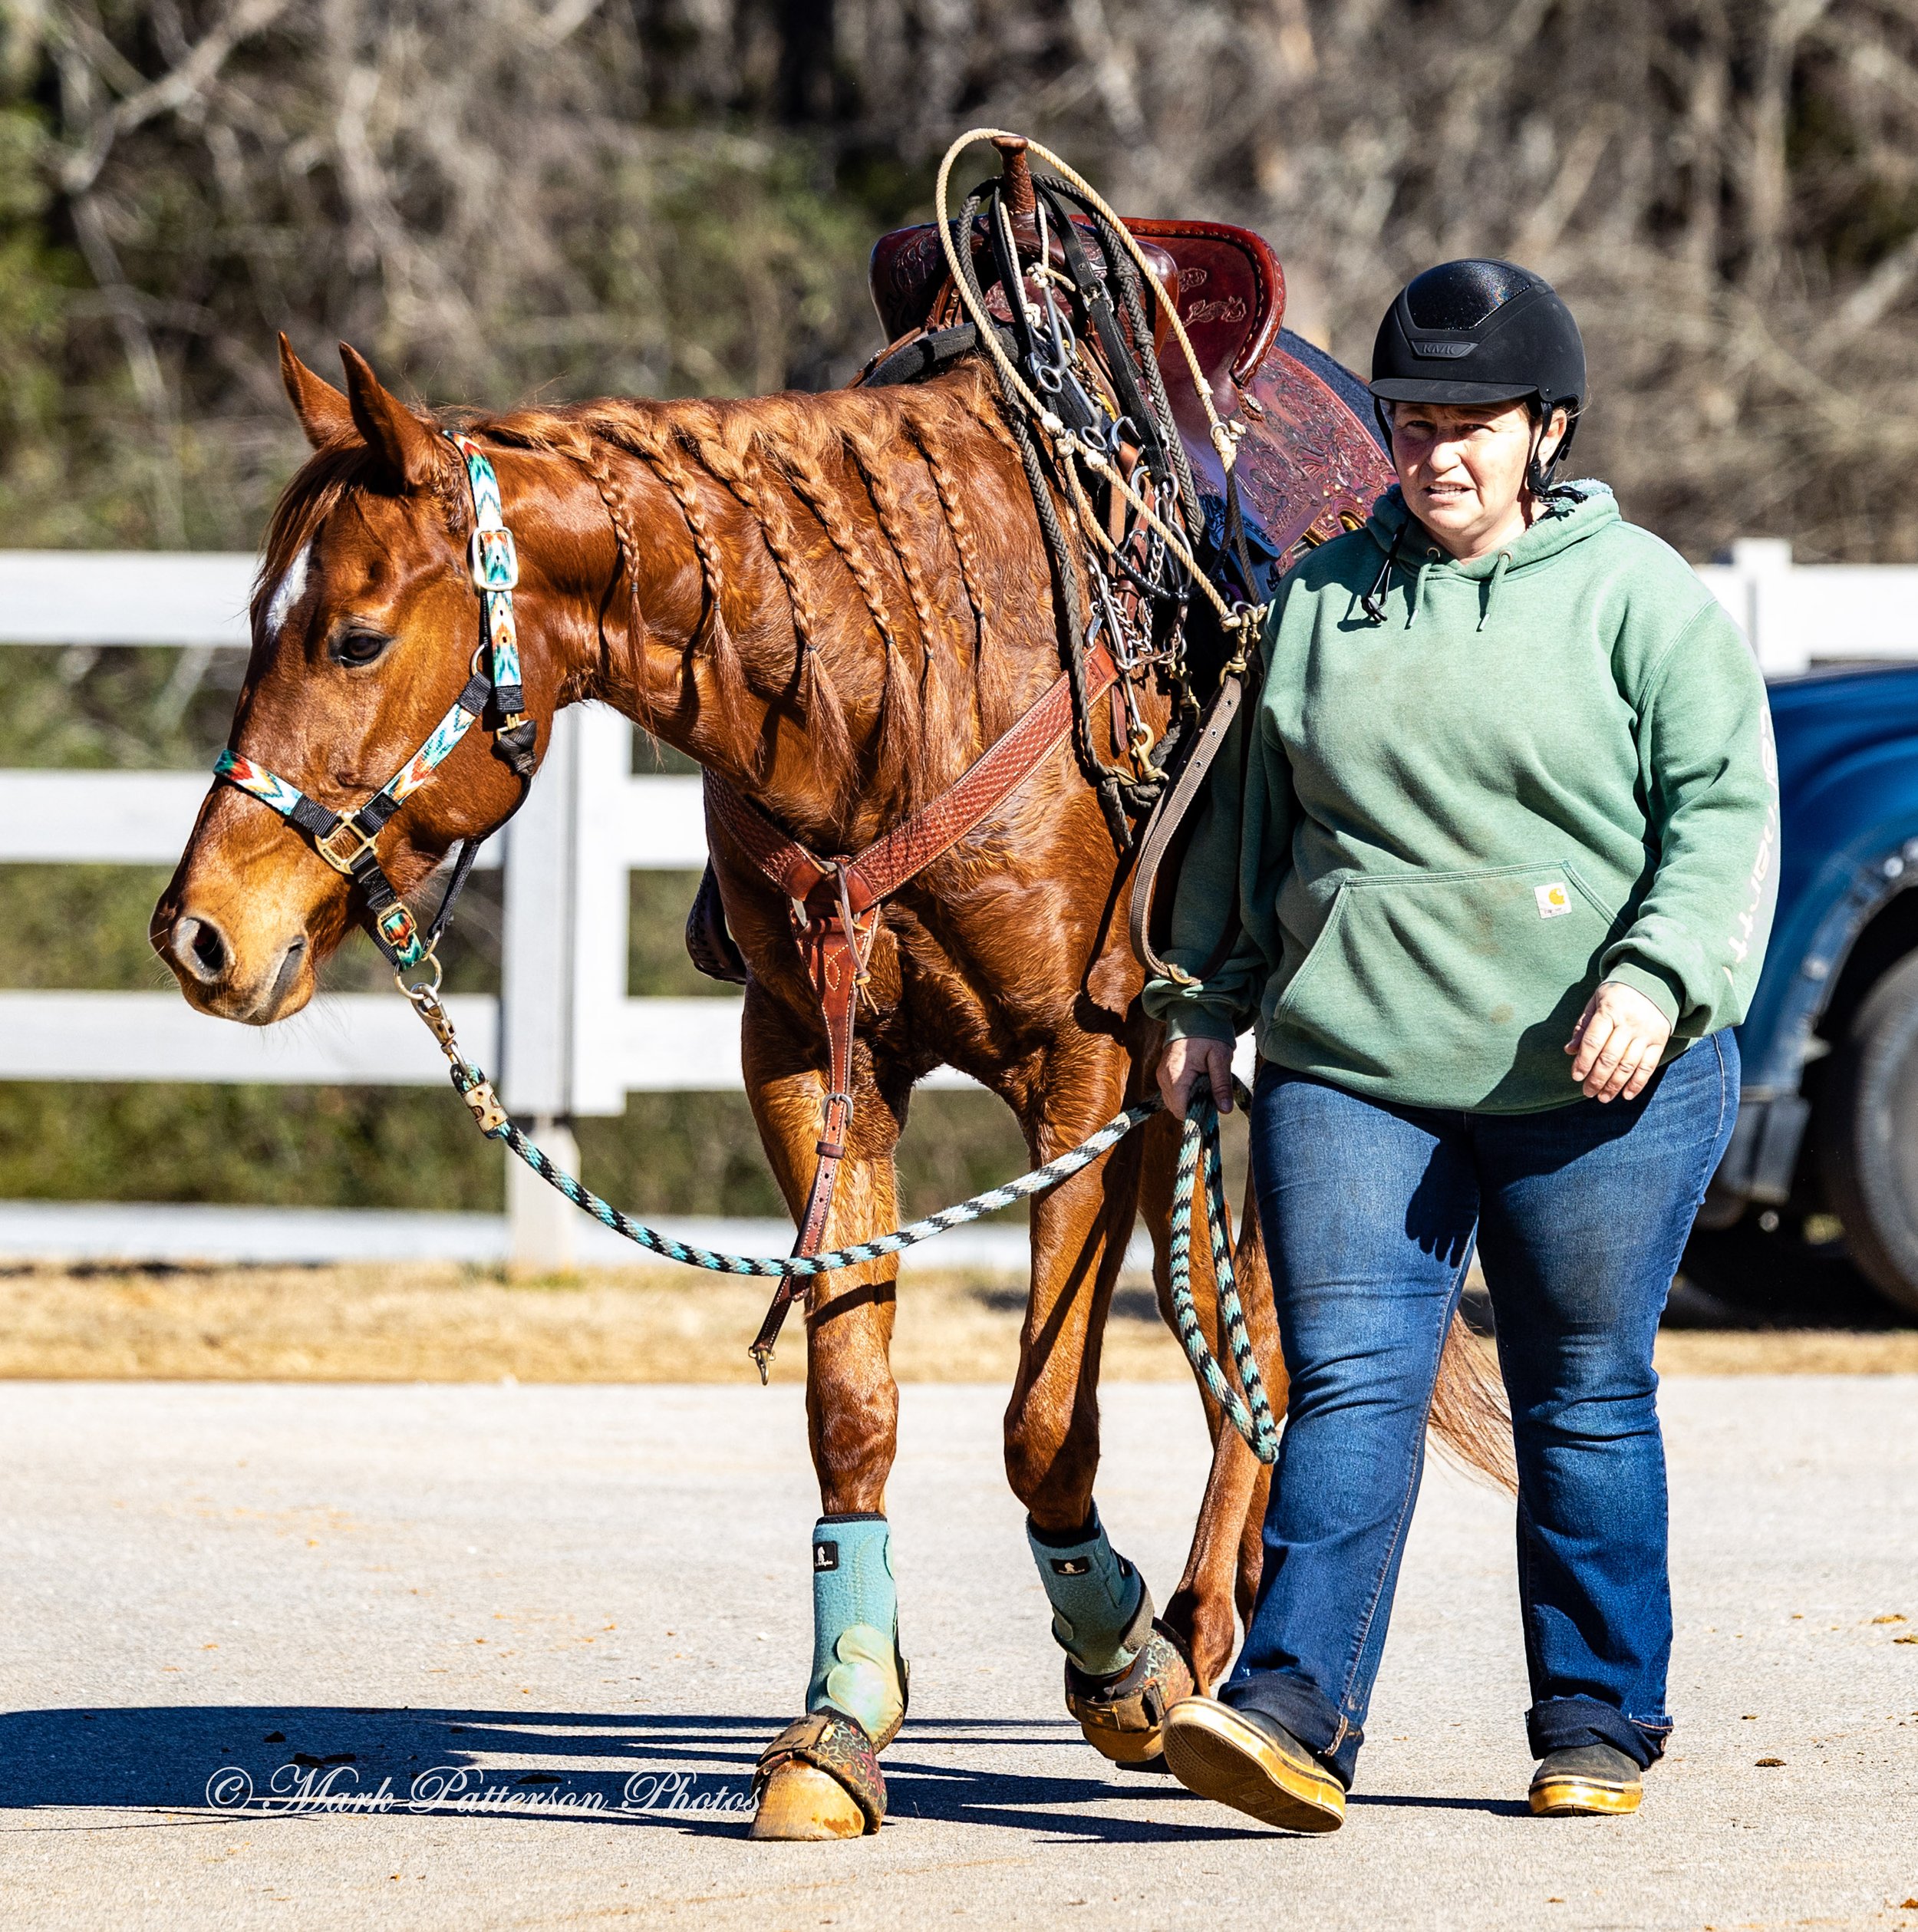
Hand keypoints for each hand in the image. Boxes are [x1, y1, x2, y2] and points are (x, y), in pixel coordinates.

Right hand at [1159, 1035, 1233, 1121]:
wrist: (1193, 1014)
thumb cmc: (1208, 1034)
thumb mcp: (1220, 1057)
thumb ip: (1221, 1085)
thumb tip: (1225, 1110)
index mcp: (1176, 1076)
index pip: (1182, 1110)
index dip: (1199, 1114)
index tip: (1214, 1106)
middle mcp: (1164, 1078)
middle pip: (1177, 1109)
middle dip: (1195, 1108)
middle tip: (1213, 1093)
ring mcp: (1161, 1076)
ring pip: (1174, 1103)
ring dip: (1190, 1101)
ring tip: (1206, 1085)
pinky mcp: (1163, 1074)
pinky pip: (1172, 1094)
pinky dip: (1185, 1094)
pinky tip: (1198, 1082)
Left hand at [1566, 980, 1672, 1101]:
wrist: (1654, 981)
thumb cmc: (1617, 994)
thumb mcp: (1596, 1002)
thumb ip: (1583, 1026)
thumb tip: (1569, 1050)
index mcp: (1609, 1011)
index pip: (1593, 1041)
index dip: (1583, 1061)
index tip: (1576, 1077)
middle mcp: (1629, 1023)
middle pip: (1610, 1057)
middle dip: (1597, 1078)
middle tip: (1587, 1092)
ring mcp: (1646, 1033)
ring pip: (1629, 1065)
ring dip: (1615, 1085)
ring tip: (1603, 1097)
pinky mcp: (1660, 1041)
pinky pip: (1648, 1066)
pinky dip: (1638, 1083)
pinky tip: (1626, 1095)